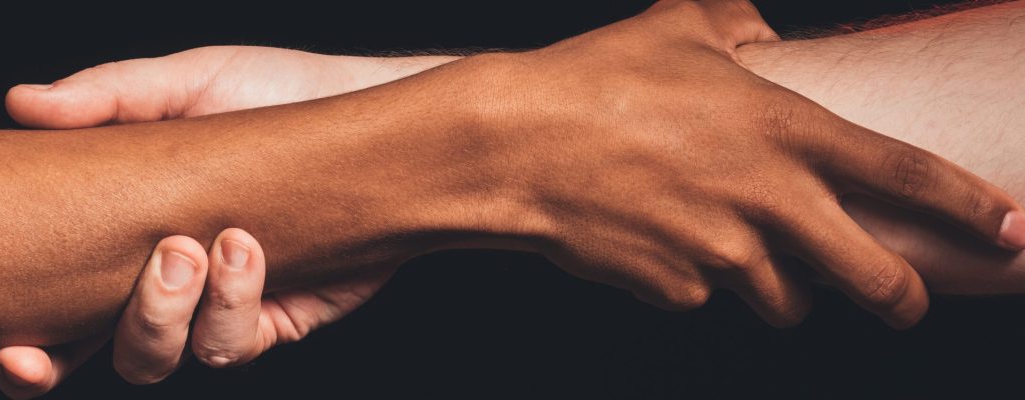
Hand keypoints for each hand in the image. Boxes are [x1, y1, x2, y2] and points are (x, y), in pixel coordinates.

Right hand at [0, 46, 419, 398]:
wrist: (368, 112)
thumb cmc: (276, 95)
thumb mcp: (191, 82)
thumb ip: (110, 96)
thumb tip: (24, 103)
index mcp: (126, 238)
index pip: (56, 312)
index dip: (29, 351)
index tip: (13, 347)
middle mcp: (169, 285)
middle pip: (105, 352)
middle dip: (79, 355)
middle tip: (124, 271)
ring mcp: (222, 307)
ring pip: (166, 356)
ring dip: (166, 310)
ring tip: (192, 244)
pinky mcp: (278, 318)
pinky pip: (235, 342)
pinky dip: (233, 302)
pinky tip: (246, 247)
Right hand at [470, 0, 1024, 327]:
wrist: (515, 146)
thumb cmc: (593, 80)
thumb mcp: (676, 25)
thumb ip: (738, 23)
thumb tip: (762, 31)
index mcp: (784, 129)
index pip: (907, 175)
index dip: (972, 207)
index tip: (1009, 229)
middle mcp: (767, 200)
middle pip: (872, 275)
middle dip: (898, 297)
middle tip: (899, 300)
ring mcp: (722, 253)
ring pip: (785, 298)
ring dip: (779, 284)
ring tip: (738, 249)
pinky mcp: (676, 287)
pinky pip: (703, 295)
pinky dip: (694, 277)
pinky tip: (658, 237)